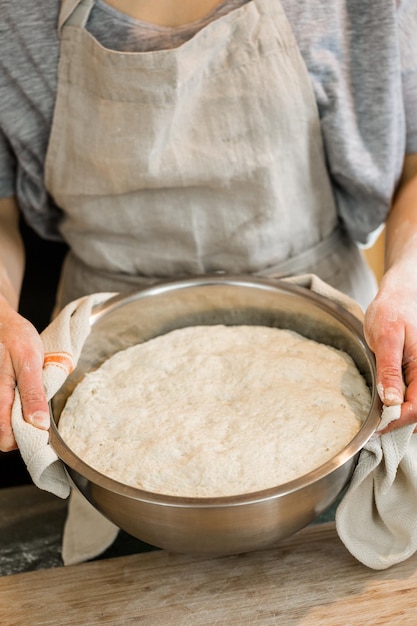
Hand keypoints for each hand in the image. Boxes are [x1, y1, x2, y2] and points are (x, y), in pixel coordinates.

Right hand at [0, 296, 48, 450]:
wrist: (1, 321)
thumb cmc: (15, 338)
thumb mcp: (30, 361)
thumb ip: (33, 393)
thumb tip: (39, 424)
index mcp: (1, 394)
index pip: (5, 438)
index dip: (24, 441)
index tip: (41, 434)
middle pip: (4, 434)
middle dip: (23, 430)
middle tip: (39, 417)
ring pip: (4, 423)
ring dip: (19, 419)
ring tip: (31, 405)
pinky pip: (5, 410)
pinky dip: (15, 410)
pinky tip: (24, 400)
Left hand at [364, 266, 416, 432]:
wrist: (398, 294)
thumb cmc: (392, 311)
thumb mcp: (386, 339)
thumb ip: (390, 370)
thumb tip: (392, 401)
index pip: (416, 407)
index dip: (397, 420)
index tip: (376, 426)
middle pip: (416, 410)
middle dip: (397, 421)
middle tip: (373, 427)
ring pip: (413, 405)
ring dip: (397, 415)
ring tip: (376, 418)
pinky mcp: (414, 373)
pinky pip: (410, 394)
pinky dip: (397, 404)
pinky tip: (382, 405)